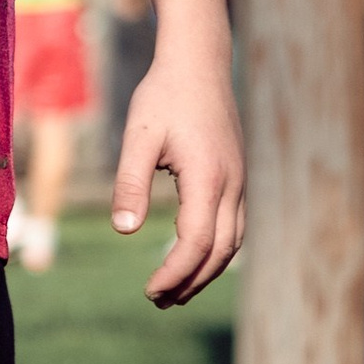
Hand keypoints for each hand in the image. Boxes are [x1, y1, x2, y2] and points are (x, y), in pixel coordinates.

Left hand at [112, 52, 244, 303]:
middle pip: (220, 251)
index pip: (196, 243)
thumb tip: (123, 231)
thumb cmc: (163, 95)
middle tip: (159, 301)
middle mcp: (232, 184)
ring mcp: (239, 181)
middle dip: (191, 281)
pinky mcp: (237, 175)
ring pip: (232, 242)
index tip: (149, 291)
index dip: (174, 273)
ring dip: (206, 270)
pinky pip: (234, 225)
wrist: (198, 62)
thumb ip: (130, 183)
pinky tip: (192, 254)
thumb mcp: (138, 136)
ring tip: (176, 291)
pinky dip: (216, 249)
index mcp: (209, 178)